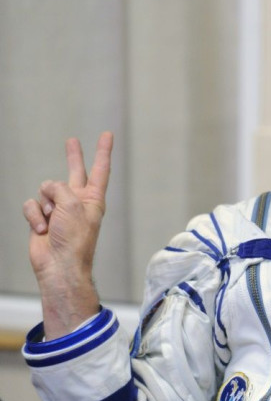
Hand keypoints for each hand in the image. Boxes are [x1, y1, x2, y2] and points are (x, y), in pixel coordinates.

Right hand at [22, 132, 113, 339]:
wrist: (59, 265)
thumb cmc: (74, 239)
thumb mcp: (73, 205)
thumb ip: (61, 188)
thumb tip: (48, 189)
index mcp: (93, 199)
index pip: (100, 169)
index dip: (103, 151)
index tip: (107, 135)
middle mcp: (77, 201)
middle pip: (75, 172)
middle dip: (73, 156)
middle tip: (72, 141)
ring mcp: (59, 210)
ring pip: (45, 190)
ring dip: (46, 206)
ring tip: (53, 223)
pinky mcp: (42, 218)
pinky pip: (32, 205)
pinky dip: (34, 216)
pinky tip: (42, 230)